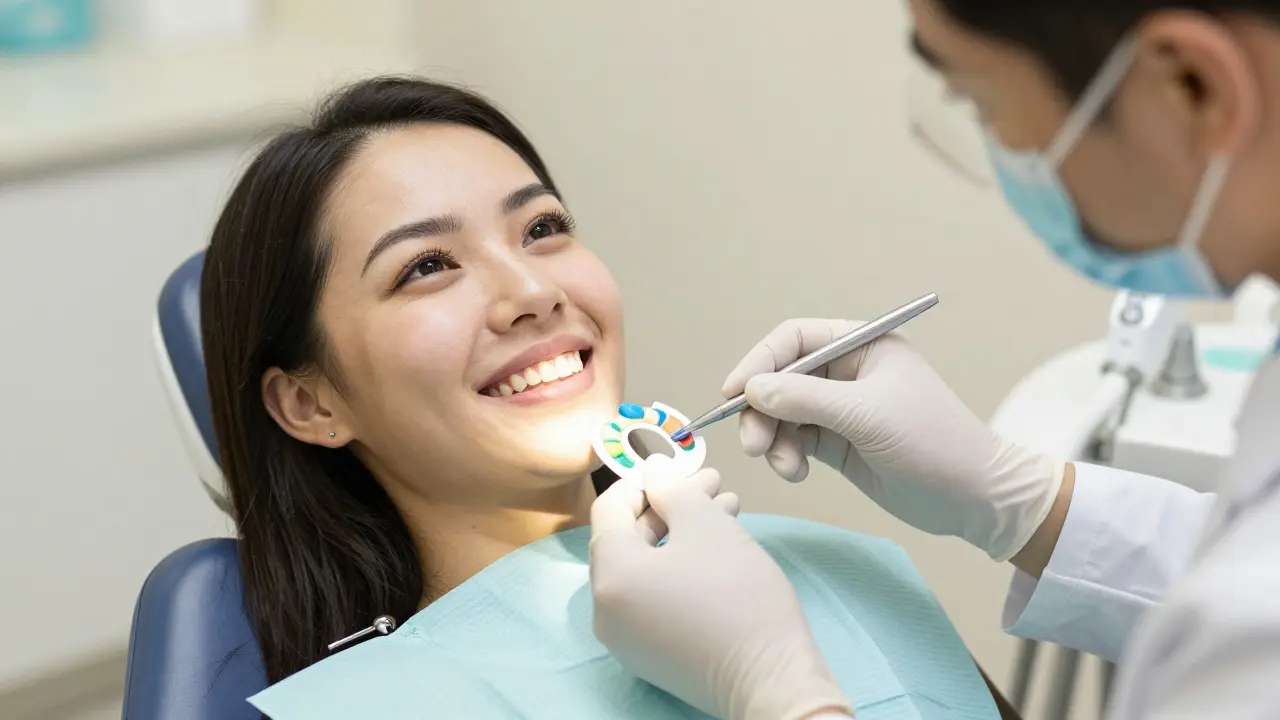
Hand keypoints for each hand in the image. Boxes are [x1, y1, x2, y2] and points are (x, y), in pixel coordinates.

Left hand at [590, 456, 851, 719]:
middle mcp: (605, 610)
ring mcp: (626, 637)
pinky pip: (653, 596)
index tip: (677, 466)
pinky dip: (678, 567)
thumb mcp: (706, 526)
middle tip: (712, 483)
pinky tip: (718, 547)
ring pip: (645, 566)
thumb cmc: (739, 597)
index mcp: (610, 575)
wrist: (771, 681)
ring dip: (681, 532)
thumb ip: (672, 489)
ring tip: (726, 508)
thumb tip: (651, 471)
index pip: (609, 509)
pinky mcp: (650, 653)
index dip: (642, 479)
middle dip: (671, 505)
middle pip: (628, 538)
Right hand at [722, 319, 1065, 562]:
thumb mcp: (867, 416)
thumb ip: (806, 399)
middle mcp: (849, 372)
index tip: (733, 391)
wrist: (973, 498)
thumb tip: (752, 389)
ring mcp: (842, 409)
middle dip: (762, 409)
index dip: (760, 361)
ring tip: (783, 465)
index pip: (796, 339)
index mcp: (864, 345)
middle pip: (782, 378)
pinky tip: (796, 472)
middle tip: (753, 443)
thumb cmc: (933, 442)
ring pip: (784, 413)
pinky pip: (795, 440)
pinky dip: (786, 455)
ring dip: (773, 437)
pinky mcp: (839, 443)